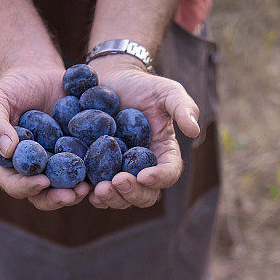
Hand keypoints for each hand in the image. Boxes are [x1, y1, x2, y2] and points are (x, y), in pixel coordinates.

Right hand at [0, 66, 90, 209]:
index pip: (14, 184)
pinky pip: (87, 170)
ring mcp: (58, 165)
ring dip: (77, 192)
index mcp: (11, 164)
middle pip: (43, 195)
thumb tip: (7, 150)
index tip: (42, 181)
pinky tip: (105, 173)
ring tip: (89, 187)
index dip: (26, 187)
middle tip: (71, 195)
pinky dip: (95, 175)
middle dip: (56, 198)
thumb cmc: (13, 88)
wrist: (41, 74)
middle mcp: (35, 170)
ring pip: (67, 188)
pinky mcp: (78, 155)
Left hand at [88, 56, 200, 208]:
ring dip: (112, 198)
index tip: (145, 175)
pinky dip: (92, 195)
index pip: (169, 173)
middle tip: (117, 182)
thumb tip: (194, 131)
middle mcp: (144, 169)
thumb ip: (183, 107)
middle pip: (146, 194)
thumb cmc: (141, 86)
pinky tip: (84, 190)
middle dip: (133, 193)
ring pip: (122, 198)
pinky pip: (98, 192)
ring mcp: (120, 173)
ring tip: (99, 190)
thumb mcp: (166, 91)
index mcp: (163, 153)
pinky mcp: (97, 172)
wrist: (108, 80)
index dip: (160, 178)